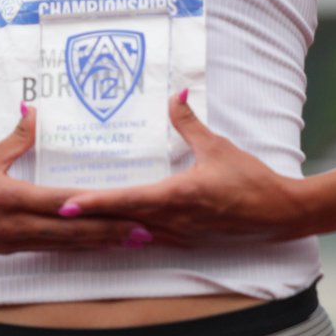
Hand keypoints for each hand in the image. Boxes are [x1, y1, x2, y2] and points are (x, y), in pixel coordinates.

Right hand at [0, 106, 142, 253]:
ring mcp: (11, 242)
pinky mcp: (6, 250)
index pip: (62, 205)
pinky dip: (73, 248)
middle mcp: (15, 226)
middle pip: (72, 233)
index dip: (96, 209)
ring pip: (64, 246)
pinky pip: (47, 250)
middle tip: (146, 231)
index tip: (126, 209)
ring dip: (98, 244)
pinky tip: (91, 247)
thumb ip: (14, 138)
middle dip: (111, 233)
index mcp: (10, 199)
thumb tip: (33, 110)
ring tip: (129, 242)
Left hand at [57, 93, 309, 247]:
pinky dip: (130, 233)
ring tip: (79, 221)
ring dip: (107, 228)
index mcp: (177, 197)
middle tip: (55, 213)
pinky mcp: (188, 240)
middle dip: (89, 218)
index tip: (66, 205)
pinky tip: (118, 229)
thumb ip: (189, 123)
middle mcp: (173, 221)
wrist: (280, 214)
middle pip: (121, 221)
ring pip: (133, 233)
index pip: (126, 201)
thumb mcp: (217, 146)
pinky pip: (151, 238)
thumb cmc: (250, 179)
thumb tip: (174, 95)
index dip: (94, 203)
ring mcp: (180, 235)